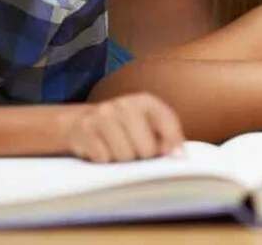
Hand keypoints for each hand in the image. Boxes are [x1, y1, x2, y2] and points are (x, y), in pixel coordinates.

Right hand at [62, 92, 183, 162]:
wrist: (81, 120)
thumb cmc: (124, 128)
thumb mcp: (147, 124)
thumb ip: (166, 137)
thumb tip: (179, 156)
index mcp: (146, 101)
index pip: (168, 123)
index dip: (173, 144)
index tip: (175, 156)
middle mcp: (125, 104)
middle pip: (147, 148)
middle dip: (144, 156)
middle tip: (138, 153)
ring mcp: (104, 115)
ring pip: (125, 156)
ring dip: (123, 160)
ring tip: (119, 151)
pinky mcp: (85, 129)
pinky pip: (104, 158)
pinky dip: (105, 160)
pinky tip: (102, 150)